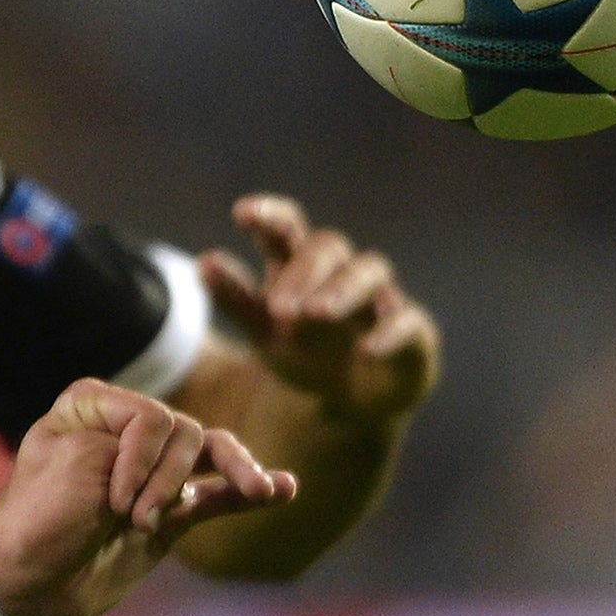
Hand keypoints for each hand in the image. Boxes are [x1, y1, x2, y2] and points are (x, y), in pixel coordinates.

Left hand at [0, 378, 296, 615]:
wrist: (28, 580)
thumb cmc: (37, 516)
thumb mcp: (76, 462)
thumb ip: (137, 449)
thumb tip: (194, 473)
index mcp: (93, 406)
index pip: (150, 415)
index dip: (141, 458)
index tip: (114, 500)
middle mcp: (126, 432)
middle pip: (183, 434)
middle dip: (167, 479)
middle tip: (133, 519)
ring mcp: (153, 473)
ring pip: (212, 455)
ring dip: (235, 471)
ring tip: (259, 490)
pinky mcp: (173, 513)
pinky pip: (221, 495)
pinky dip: (251, 490)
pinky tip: (285, 488)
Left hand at [199, 193, 439, 422]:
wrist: (345, 401)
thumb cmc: (301, 350)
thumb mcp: (260, 329)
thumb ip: (233, 298)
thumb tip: (203, 262)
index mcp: (299, 263)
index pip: (288, 225)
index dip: (270, 214)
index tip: (242, 213)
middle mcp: (341, 271)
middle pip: (328, 247)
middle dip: (303, 272)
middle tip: (279, 307)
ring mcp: (380, 298)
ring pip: (370, 270)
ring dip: (342, 289)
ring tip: (316, 313)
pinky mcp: (413, 332)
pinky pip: (409, 321)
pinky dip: (390, 331)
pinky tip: (366, 349)